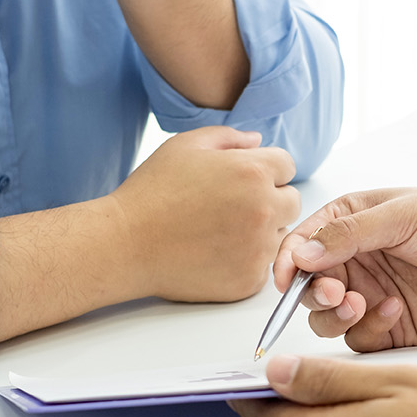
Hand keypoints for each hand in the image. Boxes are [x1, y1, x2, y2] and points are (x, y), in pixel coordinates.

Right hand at [115, 127, 299, 301]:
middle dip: (269, 199)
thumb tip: (258, 141)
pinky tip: (215, 252)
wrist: (126, 245)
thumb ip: (229, 137)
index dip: (264, 169)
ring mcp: (259, 248)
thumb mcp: (186, 145)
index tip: (241, 180)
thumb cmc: (152, 192)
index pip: (287, 166)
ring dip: (261, 231)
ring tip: (220, 231)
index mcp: (253, 172)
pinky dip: (246, 260)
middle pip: (291, 201)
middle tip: (231, 207)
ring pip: (280, 235)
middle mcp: (264, 210)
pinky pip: (263, 265)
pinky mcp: (249, 279)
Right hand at [274, 188, 416, 351]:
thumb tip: (300, 252)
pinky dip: (368, 330)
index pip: (301, 246)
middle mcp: (355, 262)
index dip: (288, 264)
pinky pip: (360, 341)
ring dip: (333, 315)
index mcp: (350, 224)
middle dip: (313, 294)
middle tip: (335, 292)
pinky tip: (395, 310)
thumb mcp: (401, 215)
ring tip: (360, 303)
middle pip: (308, 288)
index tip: (287, 280)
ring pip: (326, 319)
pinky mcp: (392, 328)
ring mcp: (371, 296)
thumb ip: (348, 235)